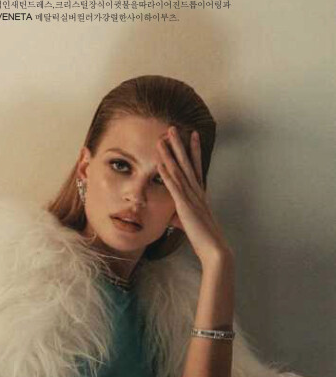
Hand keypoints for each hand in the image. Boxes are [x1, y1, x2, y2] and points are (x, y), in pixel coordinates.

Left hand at [157, 127, 231, 265]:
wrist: (214, 249)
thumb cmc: (203, 239)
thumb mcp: (190, 224)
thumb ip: (182, 216)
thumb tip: (174, 217)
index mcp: (200, 194)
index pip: (196, 167)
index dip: (193, 150)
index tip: (191, 134)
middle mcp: (197, 192)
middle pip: (187, 163)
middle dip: (180, 145)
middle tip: (173, 127)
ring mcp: (192, 197)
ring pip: (180, 171)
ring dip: (171, 154)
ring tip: (163, 138)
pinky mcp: (185, 207)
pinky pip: (175, 187)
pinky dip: (168, 174)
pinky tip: (161, 163)